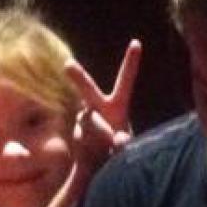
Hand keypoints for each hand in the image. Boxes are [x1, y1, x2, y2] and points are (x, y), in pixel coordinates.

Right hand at [65, 40, 141, 172]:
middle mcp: (96, 108)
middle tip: (68, 64)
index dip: (131, 61)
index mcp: (116, 105)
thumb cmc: (115, 149)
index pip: (125, 79)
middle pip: (89, 90)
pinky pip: (84, 141)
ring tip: (108, 147)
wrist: (94, 164)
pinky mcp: (78, 136)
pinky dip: (90, 150)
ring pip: (90, 123)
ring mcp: (84, 121)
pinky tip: (96, 156)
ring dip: (101, 135)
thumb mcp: (124, 144)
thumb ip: (125, 142)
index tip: (137, 43)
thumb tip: (121, 141)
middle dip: (79, 77)